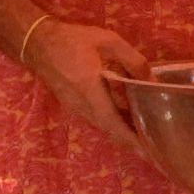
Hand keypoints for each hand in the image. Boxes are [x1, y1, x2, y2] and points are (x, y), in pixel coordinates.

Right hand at [25, 19, 149, 154]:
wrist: (36, 43)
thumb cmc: (72, 41)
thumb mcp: (108, 42)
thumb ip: (133, 60)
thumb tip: (152, 80)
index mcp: (90, 91)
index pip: (113, 124)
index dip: (132, 140)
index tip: (149, 153)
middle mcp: (82, 106)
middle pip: (110, 132)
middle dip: (133, 144)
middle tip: (156, 151)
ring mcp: (76, 108)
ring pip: (104, 128)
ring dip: (123, 136)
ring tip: (147, 139)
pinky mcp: (74, 106)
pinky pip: (97, 121)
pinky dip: (113, 126)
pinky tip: (128, 121)